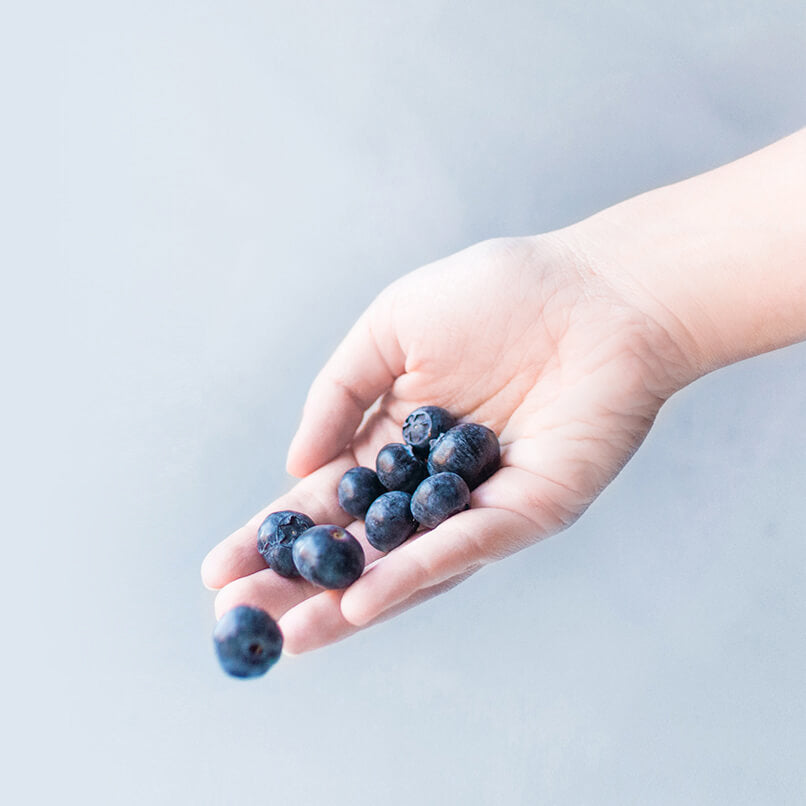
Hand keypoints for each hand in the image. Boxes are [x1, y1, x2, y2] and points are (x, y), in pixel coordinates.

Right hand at [201, 233, 689, 652]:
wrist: (596, 292)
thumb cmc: (497, 295)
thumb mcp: (390, 328)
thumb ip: (340, 393)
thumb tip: (296, 463)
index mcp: (394, 439)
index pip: (324, 499)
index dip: (271, 534)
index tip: (218, 569)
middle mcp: (431, 482)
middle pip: (357, 545)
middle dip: (297, 584)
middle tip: (239, 620)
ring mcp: (479, 502)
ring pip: (406, 565)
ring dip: (348, 602)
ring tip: (291, 634)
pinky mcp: (530, 510)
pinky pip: (467, 546)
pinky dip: (417, 573)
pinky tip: (363, 600)